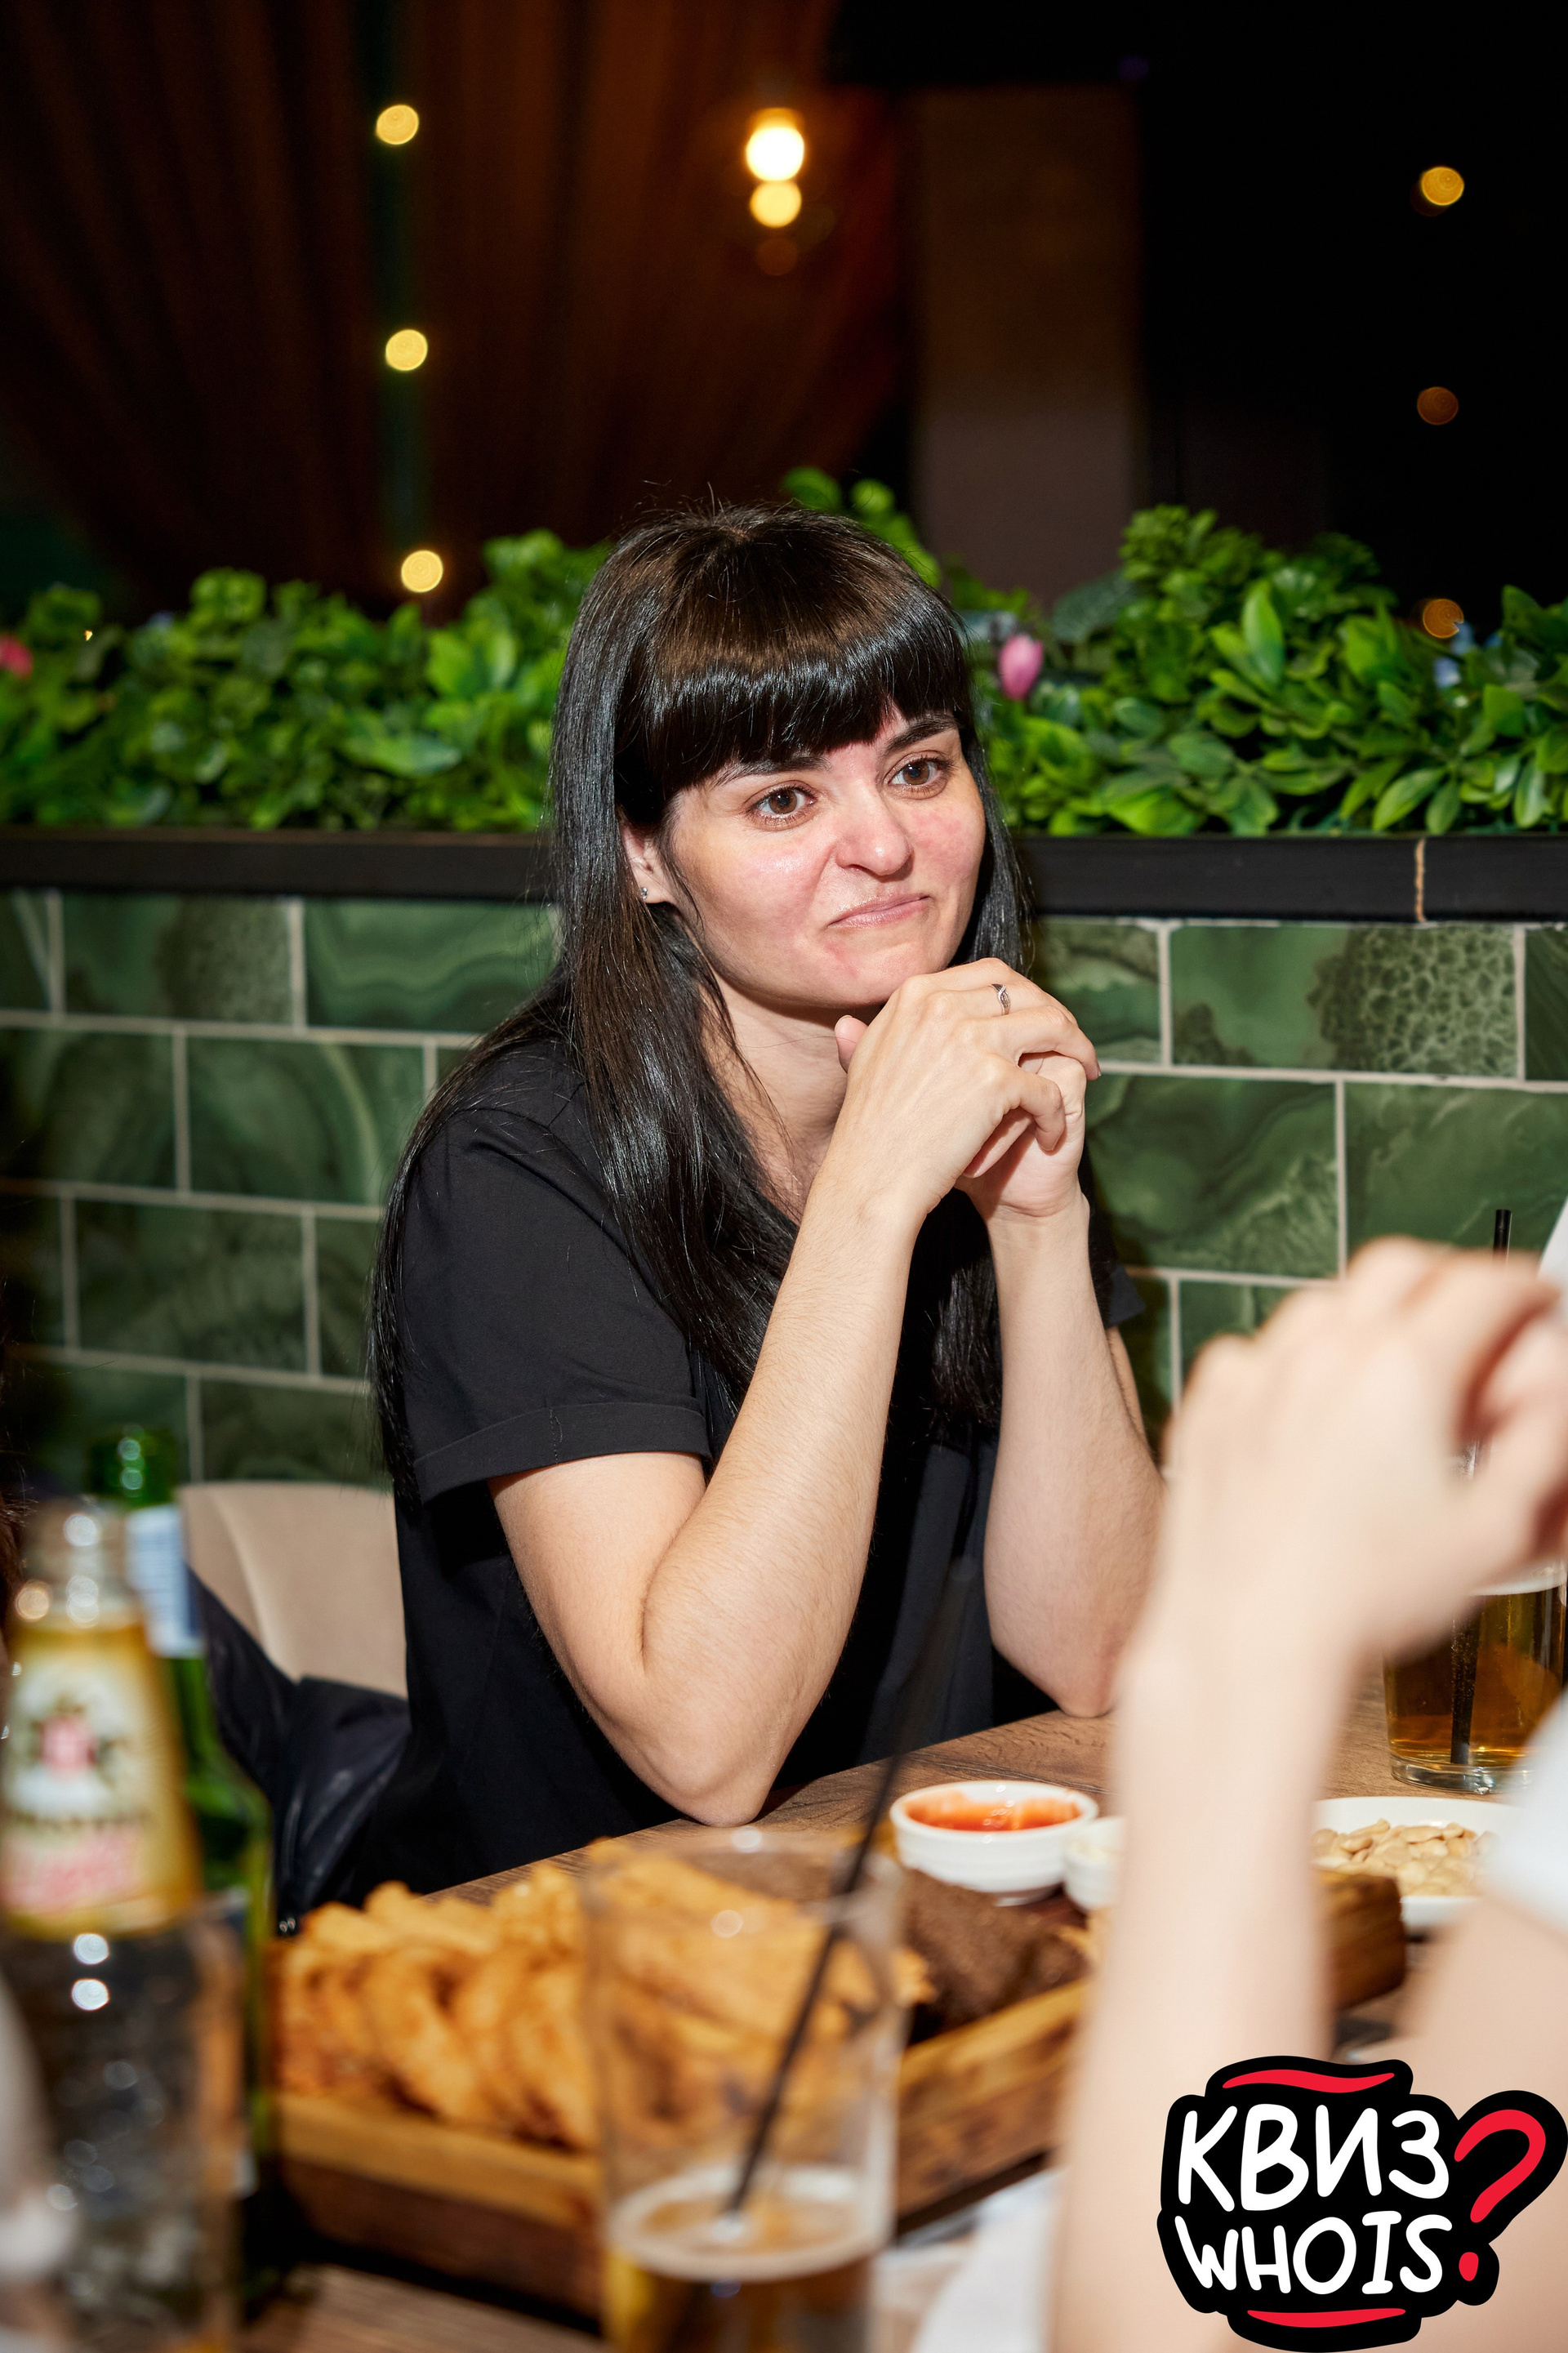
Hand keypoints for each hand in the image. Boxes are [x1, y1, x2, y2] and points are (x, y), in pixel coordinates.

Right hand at [825, 960, 1099, 1232]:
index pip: (989, 975)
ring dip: (1077, 1048)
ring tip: (1086, 1070)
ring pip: (1052, 1026)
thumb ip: (871, 1035)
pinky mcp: (995, 1081)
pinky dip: (1056, 1113)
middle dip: (1057, 1014)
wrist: (870, 1178)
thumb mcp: (862, 1065)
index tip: (1036, 1018)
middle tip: (1072, 1042)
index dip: (1022, 994)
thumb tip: (851, 1022)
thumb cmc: (867, 1131)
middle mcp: (943, 1006)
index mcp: (916, 994)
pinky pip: (1047, 1089)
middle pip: (1025, 994)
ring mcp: (971, 1040)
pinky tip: (1052, 1133)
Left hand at [1143, 1240, 1567, 1678]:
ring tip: (1401, 1358)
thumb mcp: (1497, 1529)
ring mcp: (1259, 1372)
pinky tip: (1317, 1398)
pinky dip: (1298, 1355)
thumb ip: (1540, 1444)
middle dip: (1451, 1277)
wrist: (1253, 1636)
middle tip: (1479, 1312)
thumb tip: (1548, 1390)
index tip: (1537, 1302)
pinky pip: (1260, 1348)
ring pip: (1325, 1298)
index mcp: (1404, 1370)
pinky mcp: (1212, 1404)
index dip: (1524, 1288)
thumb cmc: (1366, 1597)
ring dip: (1374, 1310)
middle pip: (1401, 1267)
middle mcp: (1325, 1352)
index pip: (1483, 1287)